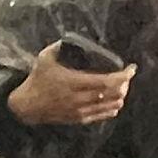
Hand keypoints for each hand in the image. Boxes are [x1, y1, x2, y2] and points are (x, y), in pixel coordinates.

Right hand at [7, 44, 136, 128]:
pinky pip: (103, 115)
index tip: (131, 68)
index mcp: (73, 82)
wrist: (26, 106)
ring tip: (121, 87)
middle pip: (113, 94)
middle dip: (125, 84)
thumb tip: (70, 38)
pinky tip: (113, 100)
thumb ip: (58, 46)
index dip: (124, 76)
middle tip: (126, 76)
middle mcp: (79, 99)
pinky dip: (112, 108)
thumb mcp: (44, 59)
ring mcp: (80, 111)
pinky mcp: (79, 119)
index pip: (107, 81)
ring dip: (120, 96)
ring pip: (112, 106)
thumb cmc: (36, 80)